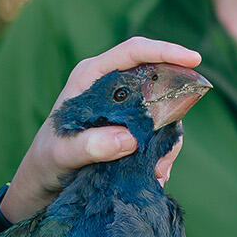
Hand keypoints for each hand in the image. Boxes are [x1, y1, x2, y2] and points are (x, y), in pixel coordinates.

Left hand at [1, 37, 201, 220]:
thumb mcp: (61, 154)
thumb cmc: (46, 161)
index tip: (192, 60)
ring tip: (157, 171)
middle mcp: (113, 87)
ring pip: (164, 113)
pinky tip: (155, 176)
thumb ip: (89, 145)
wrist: (43, 185)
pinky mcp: (133, 131)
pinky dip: (162, 156)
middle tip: (172, 142)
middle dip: (174, 108)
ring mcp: (126, 109)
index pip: (133, 52)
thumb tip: (130, 139)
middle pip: (158, 79)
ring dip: (167, 142)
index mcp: (91, 77)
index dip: (164, 51)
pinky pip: (160, 136)